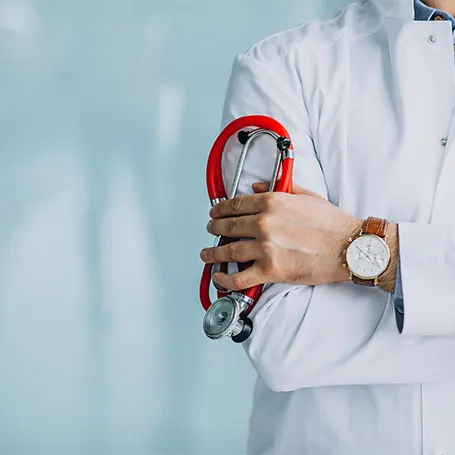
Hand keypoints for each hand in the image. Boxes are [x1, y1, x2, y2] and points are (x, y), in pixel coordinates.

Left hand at [200, 182, 362, 290]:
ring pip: (228, 251)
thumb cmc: (331, 223)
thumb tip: (257, 187)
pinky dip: (225, 280)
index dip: (221, 209)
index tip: (215, 212)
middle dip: (214, 228)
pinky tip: (219, 278)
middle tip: (210, 230)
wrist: (349, 247)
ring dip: (213, 253)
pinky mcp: (270, 270)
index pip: (236, 205)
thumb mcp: (306, 196)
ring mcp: (265, 248)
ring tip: (207, 254)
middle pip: (228, 226)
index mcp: (272, 203)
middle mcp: (264, 224)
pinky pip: (239, 278)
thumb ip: (279, 189)